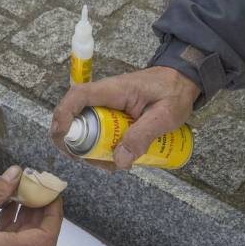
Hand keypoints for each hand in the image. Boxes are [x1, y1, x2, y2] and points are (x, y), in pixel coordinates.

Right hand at [0, 166, 61, 245]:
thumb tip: (16, 174)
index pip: (44, 239)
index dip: (54, 217)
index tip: (51, 194)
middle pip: (34, 237)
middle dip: (40, 210)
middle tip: (38, 185)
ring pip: (20, 238)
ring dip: (25, 214)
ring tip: (23, 188)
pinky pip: (6, 240)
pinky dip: (10, 221)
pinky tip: (6, 201)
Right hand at [50, 67, 198, 170]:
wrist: (180, 81)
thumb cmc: (174, 92)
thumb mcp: (165, 116)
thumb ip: (143, 135)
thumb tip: (119, 160)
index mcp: (113, 90)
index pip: (77, 97)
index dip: (64, 116)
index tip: (64, 138)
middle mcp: (102, 96)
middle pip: (73, 117)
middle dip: (76, 144)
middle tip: (96, 163)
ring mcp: (104, 106)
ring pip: (83, 128)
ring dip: (89, 149)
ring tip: (111, 164)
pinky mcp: (109, 115)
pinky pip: (96, 131)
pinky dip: (100, 147)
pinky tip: (115, 157)